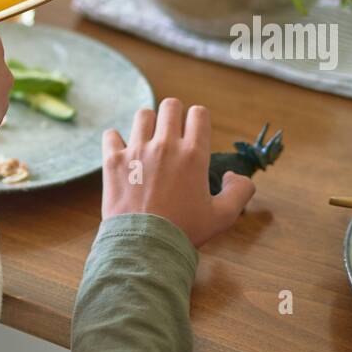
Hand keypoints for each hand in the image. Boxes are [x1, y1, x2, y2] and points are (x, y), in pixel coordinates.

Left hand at [101, 99, 254, 248]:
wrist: (144, 245)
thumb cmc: (184, 231)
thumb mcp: (224, 215)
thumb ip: (240, 191)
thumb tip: (235, 175)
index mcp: (193, 154)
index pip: (199, 113)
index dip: (198, 120)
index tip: (193, 134)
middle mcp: (165, 145)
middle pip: (170, 106)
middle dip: (174, 115)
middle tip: (171, 133)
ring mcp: (136, 151)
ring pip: (142, 115)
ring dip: (147, 124)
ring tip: (148, 141)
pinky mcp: (113, 161)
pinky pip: (111, 135)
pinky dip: (116, 140)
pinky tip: (122, 153)